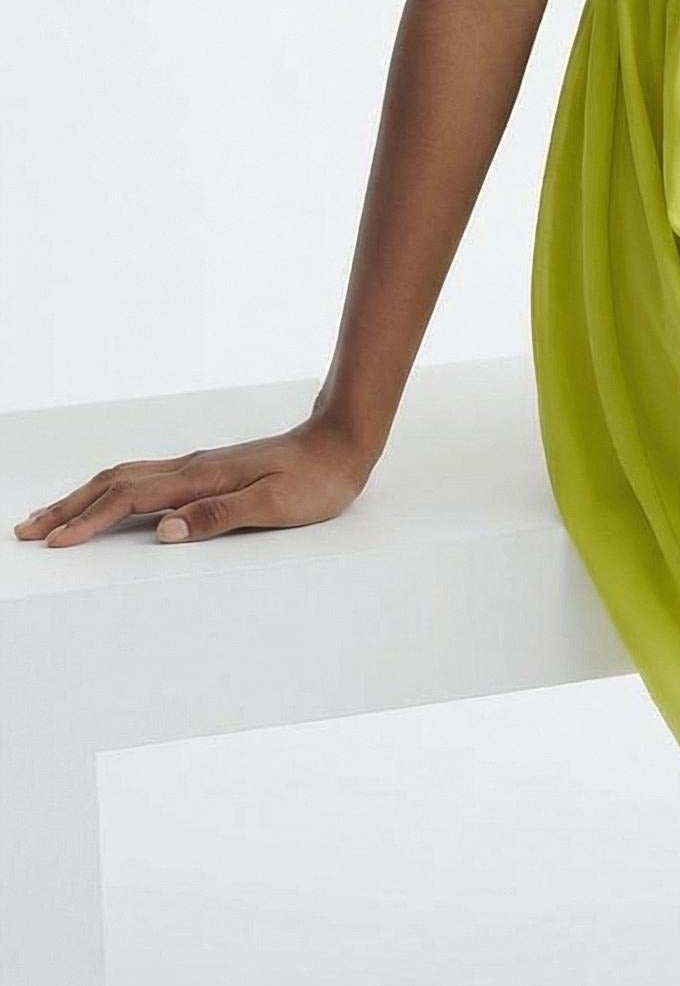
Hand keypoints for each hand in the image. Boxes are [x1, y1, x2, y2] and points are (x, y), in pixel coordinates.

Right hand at [12, 414, 375, 547]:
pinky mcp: (206, 469)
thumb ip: (219, 517)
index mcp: (201, 478)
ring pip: (126, 478)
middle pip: (114, 484)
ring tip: (51, 516)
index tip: (55, 544)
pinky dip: (112, 490)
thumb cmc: (315, 479)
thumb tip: (165, 531)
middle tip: (27, 530)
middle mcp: (191, 467)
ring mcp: (197, 465)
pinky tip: (107, 500)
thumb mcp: (274, 505)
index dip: (90, 523)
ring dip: (84, 496)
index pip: (131, 501)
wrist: (342, 441)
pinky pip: (144, 478)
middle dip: (69, 508)